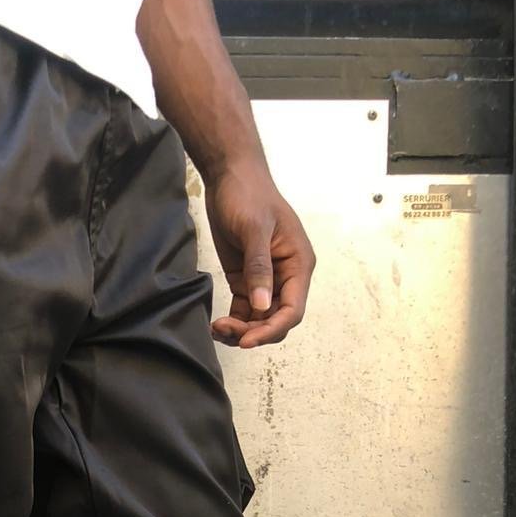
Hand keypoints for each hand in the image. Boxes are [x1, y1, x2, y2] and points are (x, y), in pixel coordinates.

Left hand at [204, 162, 314, 347]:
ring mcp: (266, 280)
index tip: (247, 340)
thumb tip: (263, 305)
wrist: (230, 176)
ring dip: (240, 331)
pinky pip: (244, 312)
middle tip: (224, 330)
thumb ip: (259, 268)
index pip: (292, 310)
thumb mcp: (254, 229)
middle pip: (275, 320)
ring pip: (259, 320)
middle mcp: (286, 276)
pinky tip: (217, 326)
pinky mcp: (246, 280)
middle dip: (253, 332)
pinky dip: (233, 323)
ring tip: (217, 328)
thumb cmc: (248, 194)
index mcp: (298, 264)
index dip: (272, 329)